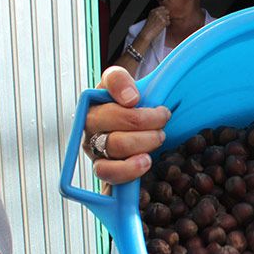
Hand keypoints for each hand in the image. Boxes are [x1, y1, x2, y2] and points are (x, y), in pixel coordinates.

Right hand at [83, 65, 170, 184]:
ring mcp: (93, 146)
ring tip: (158, 138)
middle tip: (163, 121)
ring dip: (145, 142)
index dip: (123, 88)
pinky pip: (108, 172)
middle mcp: (90, 121)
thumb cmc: (130, 115)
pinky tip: (145, 161)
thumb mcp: (131, 93)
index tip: (138, 98)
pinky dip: (129, 168)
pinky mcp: (101, 169)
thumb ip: (126, 82)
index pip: (111, 81)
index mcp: (99, 96)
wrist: (131, 137)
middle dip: (147, 120)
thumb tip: (131, 97)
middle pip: (114, 117)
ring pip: (116, 144)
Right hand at [144, 5, 170, 37]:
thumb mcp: (150, 17)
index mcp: (153, 11)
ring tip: (160, 25)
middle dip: (166, 15)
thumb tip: (164, 13)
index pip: (163, 7)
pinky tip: (162, 27)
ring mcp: (160, 16)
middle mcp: (157, 12)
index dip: (164, 12)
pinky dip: (166, 25)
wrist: (147, 33)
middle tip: (163, 21)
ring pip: (168, 17)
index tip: (163, 15)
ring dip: (166, 21)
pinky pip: (169, 22)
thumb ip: (156, 14)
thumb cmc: (148, 28)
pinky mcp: (163, 21)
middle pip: (167, 11)